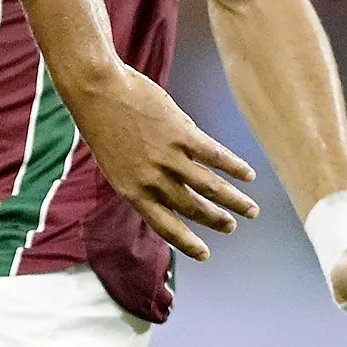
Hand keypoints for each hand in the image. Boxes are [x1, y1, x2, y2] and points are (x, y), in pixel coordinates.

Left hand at [67, 66, 258, 258]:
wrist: (96, 91)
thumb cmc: (103, 124)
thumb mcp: (118, 163)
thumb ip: (144, 179)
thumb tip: (173, 189)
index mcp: (132, 191)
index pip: (165, 226)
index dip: (187, 242)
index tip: (205, 254)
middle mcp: (152, 180)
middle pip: (193, 208)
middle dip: (217, 220)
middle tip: (232, 227)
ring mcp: (168, 157)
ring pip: (210, 187)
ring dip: (234, 200)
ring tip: (251, 210)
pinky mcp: (181, 133)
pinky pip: (215, 155)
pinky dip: (235, 167)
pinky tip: (249, 175)